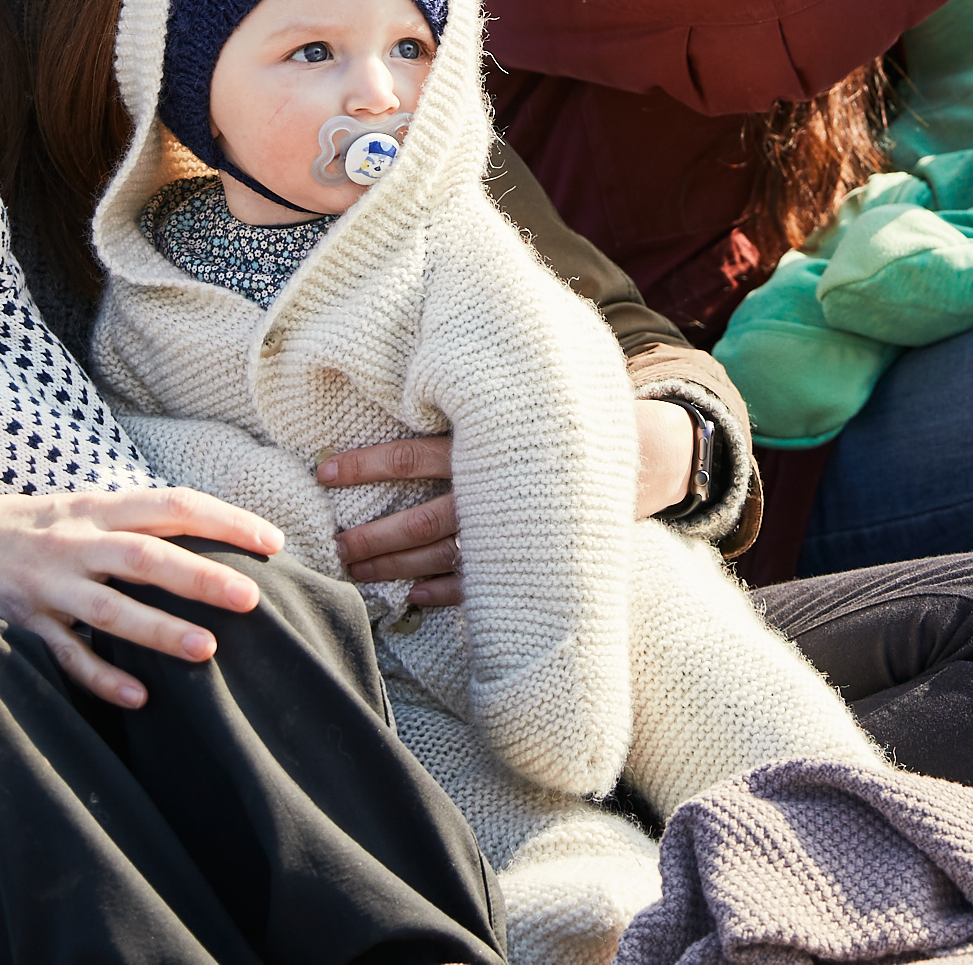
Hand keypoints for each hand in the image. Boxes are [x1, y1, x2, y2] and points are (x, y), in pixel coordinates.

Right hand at [0, 486, 282, 709]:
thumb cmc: (19, 528)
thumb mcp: (74, 510)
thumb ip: (127, 523)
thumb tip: (203, 539)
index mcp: (95, 507)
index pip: (172, 504)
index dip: (225, 520)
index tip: (273, 542)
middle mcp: (73, 541)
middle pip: (147, 555)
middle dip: (202, 576)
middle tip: (253, 598)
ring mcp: (45, 584)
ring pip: (110, 608)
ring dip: (160, 630)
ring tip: (207, 651)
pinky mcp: (19, 623)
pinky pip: (65, 656)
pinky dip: (101, 677)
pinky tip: (139, 696)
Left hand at [321, 405, 697, 608]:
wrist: (650, 455)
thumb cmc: (566, 417)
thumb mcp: (519, 394)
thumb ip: (470, 396)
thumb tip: (411, 375)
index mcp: (488, 444)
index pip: (413, 457)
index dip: (365, 465)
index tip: (323, 473)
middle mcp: (497, 490)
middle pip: (421, 520)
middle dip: (373, 537)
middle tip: (333, 547)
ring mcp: (515, 529)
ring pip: (445, 555)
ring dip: (397, 567)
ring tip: (357, 571)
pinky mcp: (534, 556)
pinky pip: (482, 582)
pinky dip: (445, 592)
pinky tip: (413, 597)